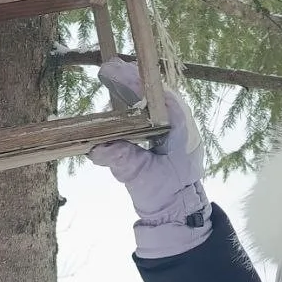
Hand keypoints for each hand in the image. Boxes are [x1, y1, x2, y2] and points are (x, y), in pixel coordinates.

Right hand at [89, 58, 210, 257]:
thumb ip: (123, 161)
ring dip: (131, 91)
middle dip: (132, 81)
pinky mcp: (164, 139)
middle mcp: (180, 125)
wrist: (178, 214)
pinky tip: (116, 100)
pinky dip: (132, 105)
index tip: (117, 71)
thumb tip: (98, 147)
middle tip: (108, 68)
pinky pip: (148, 115)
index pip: (160, 97)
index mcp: (182, 130)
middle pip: (154, 95)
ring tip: (110, 76)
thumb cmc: (165, 195)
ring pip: (152, 103)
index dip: (138, 82)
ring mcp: (173, 131)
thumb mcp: (142, 178)